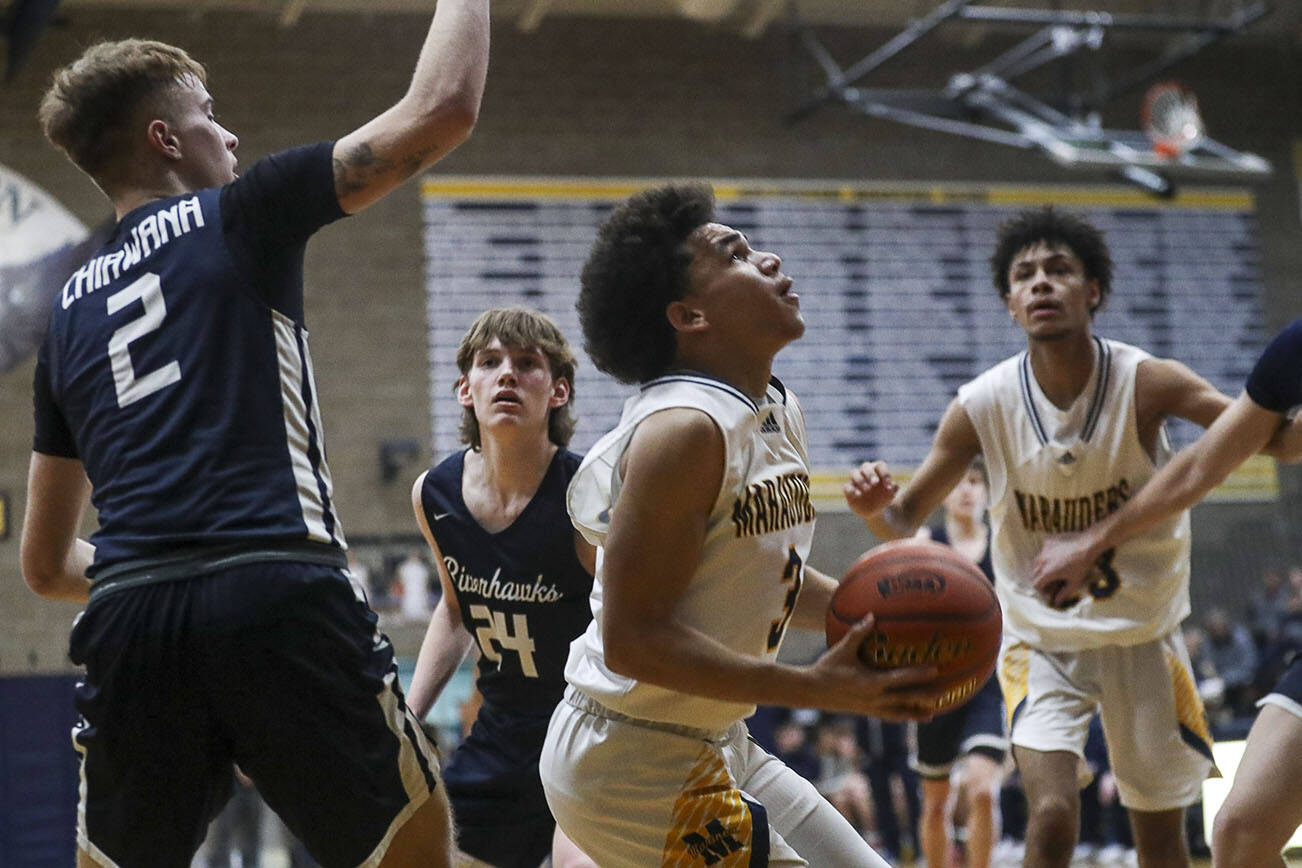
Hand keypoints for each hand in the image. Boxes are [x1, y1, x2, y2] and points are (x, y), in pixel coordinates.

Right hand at [810, 614, 943, 720]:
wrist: (811, 692)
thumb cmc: (827, 667)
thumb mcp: (842, 649)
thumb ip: (858, 633)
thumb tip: (872, 616)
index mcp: (871, 683)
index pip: (900, 679)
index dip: (918, 674)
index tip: (936, 670)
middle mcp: (874, 698)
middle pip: (906, 700)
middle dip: (925, 698)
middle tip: (944, 695)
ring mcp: (871, 708)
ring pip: (898, 713)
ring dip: (915, 713)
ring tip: (931, 715)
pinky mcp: (866, 712)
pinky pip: (888, 716)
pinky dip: (900, 716)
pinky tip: (908, 716)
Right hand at [843, 461, 896, 519]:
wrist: (875, 510)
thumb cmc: (884, 498)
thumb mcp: (891, 495)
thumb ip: (893, 489)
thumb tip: (895, 485)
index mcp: (877, 470)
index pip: (880, 466)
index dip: (884, 474)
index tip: (888, 486)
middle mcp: (865, 473)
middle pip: (865, 466)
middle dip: (870, 474)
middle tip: (875, 483)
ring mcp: (856, 480)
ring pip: (854, 473)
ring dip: (860, 480)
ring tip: (867, 489)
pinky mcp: (849, 490)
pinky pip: (847, 486)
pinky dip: (852, 489)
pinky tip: (859, 495)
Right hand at [1032, 533, 1100, 608]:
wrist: (1088, 544)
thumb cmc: (1082, 564)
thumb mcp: (1074, 581)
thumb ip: (1064, 593)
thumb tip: (1057, 602)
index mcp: (1047, 573)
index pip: (1036, 584)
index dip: (1041, 590)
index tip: (1049, 591)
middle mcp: (1041, 561)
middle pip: (1034, 573)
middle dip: (1041, 579)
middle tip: (1052, 581)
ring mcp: (1043, 550)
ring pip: (1037, 561)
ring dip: (1042, 567)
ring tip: (1053, 568)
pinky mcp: (1047, 541)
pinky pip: (1043, 550)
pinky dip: (1047, 554)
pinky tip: (1058, 555)